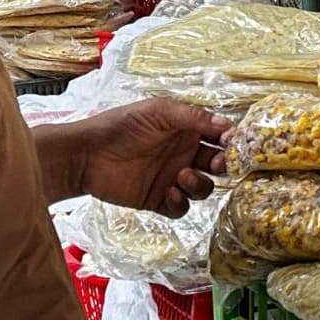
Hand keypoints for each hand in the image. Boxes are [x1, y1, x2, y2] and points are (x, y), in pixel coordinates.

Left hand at [74, 99, 231, 216]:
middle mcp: (183, 155)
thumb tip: (227, 124)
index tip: (233, 143)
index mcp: (186, 131)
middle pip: (217, 165)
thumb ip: (193, 117)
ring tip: (182, 175)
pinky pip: (181, 207)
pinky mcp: (158, 199)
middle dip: (224, 165)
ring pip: (203, 188)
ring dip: (200, 183)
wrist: (86, 154)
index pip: (219, 137)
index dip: (230, 141)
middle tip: (218, 163)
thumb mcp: (159, 112)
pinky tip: (169, 191)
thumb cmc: (121, 126)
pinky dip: (181, 201)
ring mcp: (172, 178)